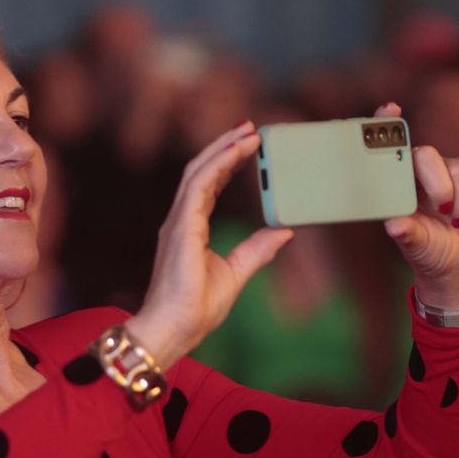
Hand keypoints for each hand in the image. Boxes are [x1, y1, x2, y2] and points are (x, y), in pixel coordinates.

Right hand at [126, 122, 294, 366]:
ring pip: (198, 171)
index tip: (246, 146)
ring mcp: (178, 222)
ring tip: (247, 132)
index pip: (207, 186)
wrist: (174, 330)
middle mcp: (180, 221)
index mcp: (189, 230)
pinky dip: (218, 164)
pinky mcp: (181, 227)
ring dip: (223, 148)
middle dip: (224, 146)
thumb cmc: (195, 309)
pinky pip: (199, 185)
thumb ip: (257, 250)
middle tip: (250, 128)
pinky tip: (236, 152)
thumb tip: (283, 231)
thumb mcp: (236, 274)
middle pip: (201, 171)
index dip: (225, 163)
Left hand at [376, 103, 458, 308]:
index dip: (387, 124)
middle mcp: (420, 171)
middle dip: (439, 185)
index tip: (391, 109)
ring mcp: (447, 169)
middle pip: (428, 155)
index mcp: (397, 184)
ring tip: (456, 220)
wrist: (458, 263)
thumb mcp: (416, 245)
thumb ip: (407, 234)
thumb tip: (394, 225)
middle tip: (444, 210)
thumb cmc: (428, 251)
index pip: (389, 148)